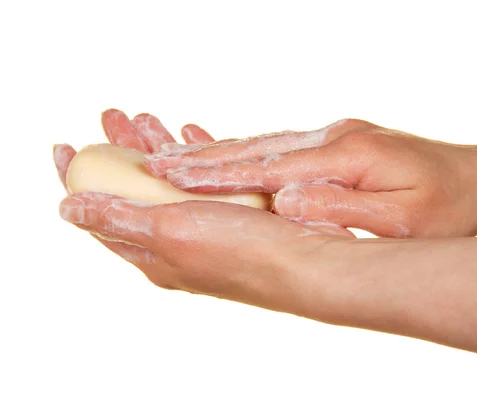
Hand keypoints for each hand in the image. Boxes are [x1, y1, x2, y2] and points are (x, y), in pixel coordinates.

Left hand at [55, 110, 353, 307]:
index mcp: (153, 252)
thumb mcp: (170, 233)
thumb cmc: (242, 254)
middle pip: (137, 190)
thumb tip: (68, 209)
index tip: (65, 144)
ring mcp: (208, 228)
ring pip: (173, 181)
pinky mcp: (236, 215)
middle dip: (121, 151)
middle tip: (113, 115)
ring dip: (157, 147)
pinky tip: (192, 131)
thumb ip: (118, 218)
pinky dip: (197, 155)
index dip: (79, 178)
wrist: (309, 266)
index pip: (102, 212)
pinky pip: (208, 180)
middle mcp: (178, 242)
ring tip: (145, 116)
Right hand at [143, 119, 476, 237]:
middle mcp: (333, 137)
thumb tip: (283, 201)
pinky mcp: (338, 143)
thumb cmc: (447, 208)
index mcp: (345, 155)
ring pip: (262, 144)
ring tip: (169, 154)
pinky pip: (279, 147)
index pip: (264, 167)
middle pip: (254, 148)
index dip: (214, 175)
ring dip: (215, 151)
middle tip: (149, 158)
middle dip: (199, 156)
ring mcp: (334, 136)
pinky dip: (243, 151)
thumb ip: (341, 209)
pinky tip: (220, 152)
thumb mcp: (402, 219)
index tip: (167, 176)